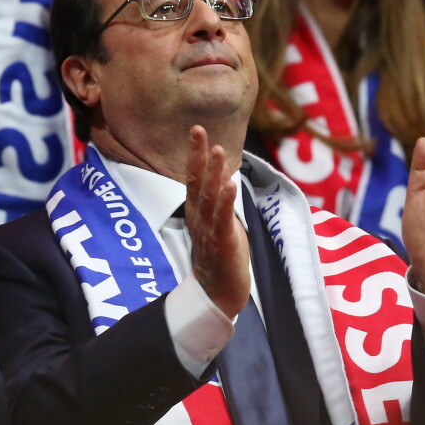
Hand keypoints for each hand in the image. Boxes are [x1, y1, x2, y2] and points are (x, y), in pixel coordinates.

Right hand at [185, 125, 250, 316]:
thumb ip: (218, 202)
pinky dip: (225, 203)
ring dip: (214, 173)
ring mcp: (208, 231)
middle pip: (196, 182)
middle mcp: (199, 218)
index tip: (197, 130)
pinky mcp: (222, 244)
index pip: (193, 178)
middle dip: (198, 155)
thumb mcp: (218, 223)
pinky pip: (222, 221)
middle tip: (198, 130)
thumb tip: (222, 177)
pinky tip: (230, 186)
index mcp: (197, 212)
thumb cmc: (219, 257)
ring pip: (209, 198)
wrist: (217, 295)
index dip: (195, 154)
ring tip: (218, 151)